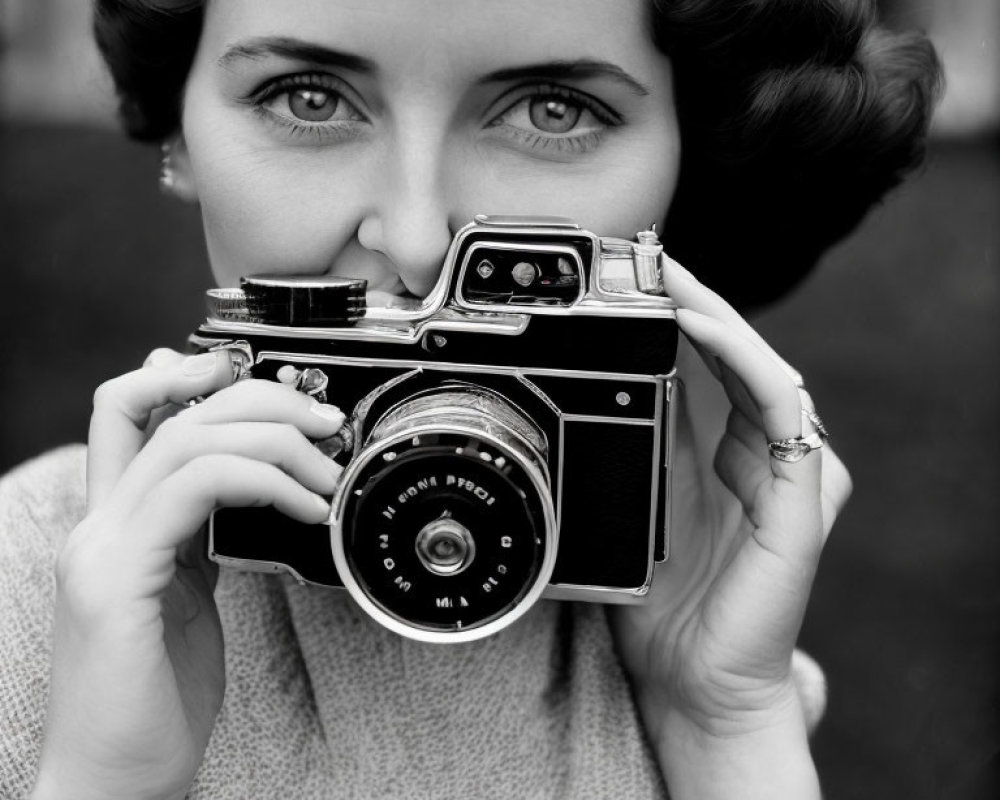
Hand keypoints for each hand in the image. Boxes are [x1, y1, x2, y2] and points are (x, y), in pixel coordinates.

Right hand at [33, 349, 344, 799]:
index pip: (130, 410)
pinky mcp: (117, 578)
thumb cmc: (157, 694)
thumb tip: (247, 491)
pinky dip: (263, 480)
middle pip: (167, 406)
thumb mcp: (187, 594)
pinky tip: (307, 506)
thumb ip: (200, 538)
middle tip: (323, 421)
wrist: (117, 777)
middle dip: (258, 398)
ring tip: (329, 471)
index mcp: (118, 521)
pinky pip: (194, 488)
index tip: (261, 384)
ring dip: (275, 439)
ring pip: (185, 436)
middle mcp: (100, 522)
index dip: (187, 374)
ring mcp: (101, 546)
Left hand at [608, 259, 851, 795]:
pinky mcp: (804, 493)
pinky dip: (744, 361)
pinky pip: (783, 409)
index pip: (707, 366)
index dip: (676, 317)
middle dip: (694, 301)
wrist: (693, 680)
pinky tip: (703, 331)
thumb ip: (628, 450)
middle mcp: (759, 453)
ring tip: (670, 279)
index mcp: (722, 454)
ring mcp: (787, 470)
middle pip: (736, 355)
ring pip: (762, 366)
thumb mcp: (630, 508)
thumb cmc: (661, 606)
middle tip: (647, 257)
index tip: (632, 279)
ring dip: (717, 317)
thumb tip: (585, 392)